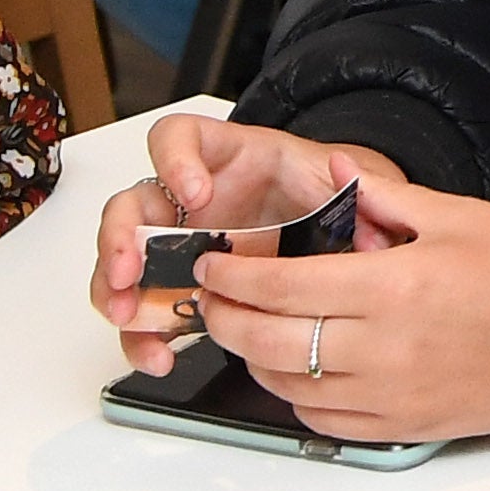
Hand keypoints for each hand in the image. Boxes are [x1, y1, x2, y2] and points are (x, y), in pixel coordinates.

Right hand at [90, 119, 409, 373]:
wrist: (336, 226)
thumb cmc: (328, 193)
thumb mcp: (344, 183)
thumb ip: (359, 196)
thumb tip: (374, 223)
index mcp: (226, 158)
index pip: (179, 138)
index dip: (176, 160)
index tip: (194, 193)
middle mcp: (189, 199)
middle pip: (131, 206)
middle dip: (120, 239)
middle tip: (129, 269)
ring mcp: (178, 243)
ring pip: (123, 261)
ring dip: (116, 291)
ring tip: (128, 317)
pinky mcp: (181, 286)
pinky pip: (146, 309)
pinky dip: (144, 334)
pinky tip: (158, 352)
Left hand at [183, 173, 489, 442]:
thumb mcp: (461, 215)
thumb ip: (387, 198)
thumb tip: (335, 174)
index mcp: (396, 285)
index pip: (282, 285)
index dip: (233, 276)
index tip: (213, 266)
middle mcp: (385, 346)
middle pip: (268, 341)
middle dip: (226, 318)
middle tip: (216, 299)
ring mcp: (391, 392)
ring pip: (287, 386)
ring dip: (255, 358)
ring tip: (252, 330)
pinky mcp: (403, 424)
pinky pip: (324, 419)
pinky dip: (297, 396)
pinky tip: (301, 371)